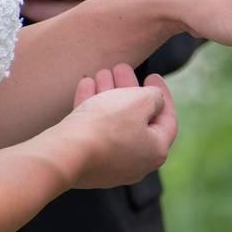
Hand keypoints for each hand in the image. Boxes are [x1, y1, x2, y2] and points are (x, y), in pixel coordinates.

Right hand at [62, 64, 176, 188]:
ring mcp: (109, 163)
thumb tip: (155, 100)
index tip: (152, 76)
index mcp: (155, 151)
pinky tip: (86, 84)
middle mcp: (135, 162)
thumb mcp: (140, 102)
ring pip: (113, 122)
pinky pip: (93, 130)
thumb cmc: (107, 126)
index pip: (167, 120)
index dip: (163, 94)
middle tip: (121, 68)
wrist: (65, 153)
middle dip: (129, 89)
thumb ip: (154, 97)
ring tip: (102, 71)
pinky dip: (91, 106)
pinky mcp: (86, 161)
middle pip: (137, 118)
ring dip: (109, 94)